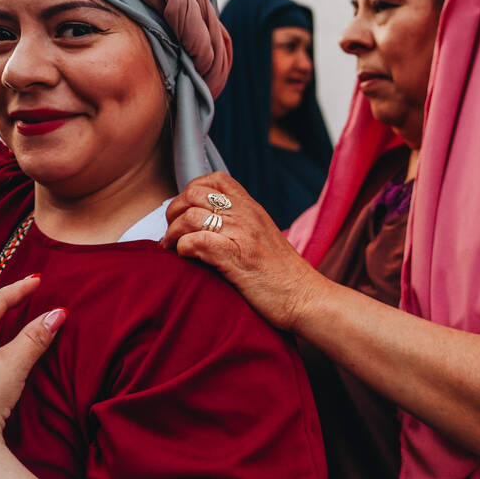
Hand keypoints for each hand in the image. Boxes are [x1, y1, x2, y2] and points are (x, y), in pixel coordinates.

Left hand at [162, 172, 330, 331]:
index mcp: (253, 209)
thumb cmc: (283, 277)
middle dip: (174, 212)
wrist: (307, 298)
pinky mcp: (236, 258)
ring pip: (191, 216)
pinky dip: (183, 248)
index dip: (191, 190)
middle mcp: (247, 215)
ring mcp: (242, 235)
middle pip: (195, 194)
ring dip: (173, 233)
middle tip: (172, 233)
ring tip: (172, 249)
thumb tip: (211, 226)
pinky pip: (197, 241)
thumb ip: (242, 226)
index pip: (216, 179)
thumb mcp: (264, 239)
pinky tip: (185, 258)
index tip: (185, 212)